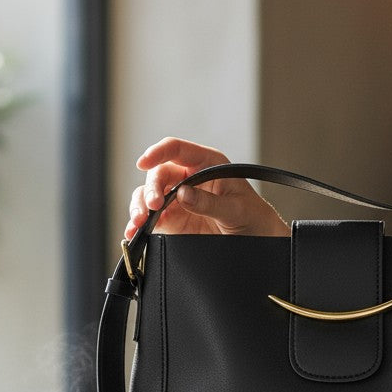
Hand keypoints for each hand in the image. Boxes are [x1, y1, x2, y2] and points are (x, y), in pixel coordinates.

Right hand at [124, 137, 287, 240]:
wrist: (257, 241)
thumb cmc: (252, 216)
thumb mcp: (236, 209)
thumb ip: (209, 202)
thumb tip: (182, 194)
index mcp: (206, 164)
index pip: (176, 150)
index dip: (158, 152)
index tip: (144, 162)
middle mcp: (188, 178)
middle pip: (158, 175)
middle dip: (151, 189)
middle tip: (154, 206)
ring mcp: (178, 200)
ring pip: (149, 196)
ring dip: (140, 206)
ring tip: (139, 222)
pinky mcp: (173, 221)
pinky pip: (150, 218)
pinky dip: (139, 225)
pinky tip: (134, 232)